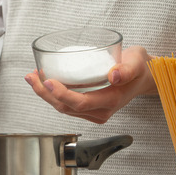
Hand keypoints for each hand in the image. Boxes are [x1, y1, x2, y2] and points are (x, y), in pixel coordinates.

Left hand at [24, 46, 158, 123]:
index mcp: (111, 100)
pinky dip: (52, 95)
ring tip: (33, 76)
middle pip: (66, 107)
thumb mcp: (137, 62)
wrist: (144, 77)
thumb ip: (127, 69)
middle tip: (31, 76)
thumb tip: (113, 75)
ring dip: (45, 94)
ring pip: (63, 108)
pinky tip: (44, 81)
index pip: (80, 102)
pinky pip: (67, 106)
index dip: (61, 94)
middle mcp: (101, 111)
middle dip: (44, 93)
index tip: (47, 81)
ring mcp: (94, 112)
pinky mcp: (89, 109)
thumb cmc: (139, 67)